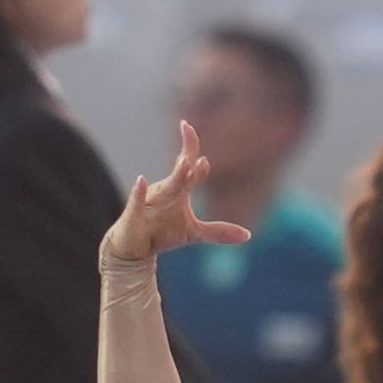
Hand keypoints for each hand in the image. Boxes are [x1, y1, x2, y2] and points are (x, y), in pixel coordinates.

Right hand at [106, 124, 250, 266]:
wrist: (135, 250)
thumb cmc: (162, 233)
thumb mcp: (194, 233)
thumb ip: (218, 231)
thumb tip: (248, 235)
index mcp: (178, 190)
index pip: (187, 164)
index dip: (191, 146)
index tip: (194, 132)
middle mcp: (164, 190)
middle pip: (180, 173)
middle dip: (189, 160)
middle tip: (193, 136)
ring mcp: (148, 201)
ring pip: (164, 187)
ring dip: (176, 176)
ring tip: (185, 163)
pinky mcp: (134, 215)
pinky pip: (136, 202)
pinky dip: (138, 192)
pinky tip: (141, 180)